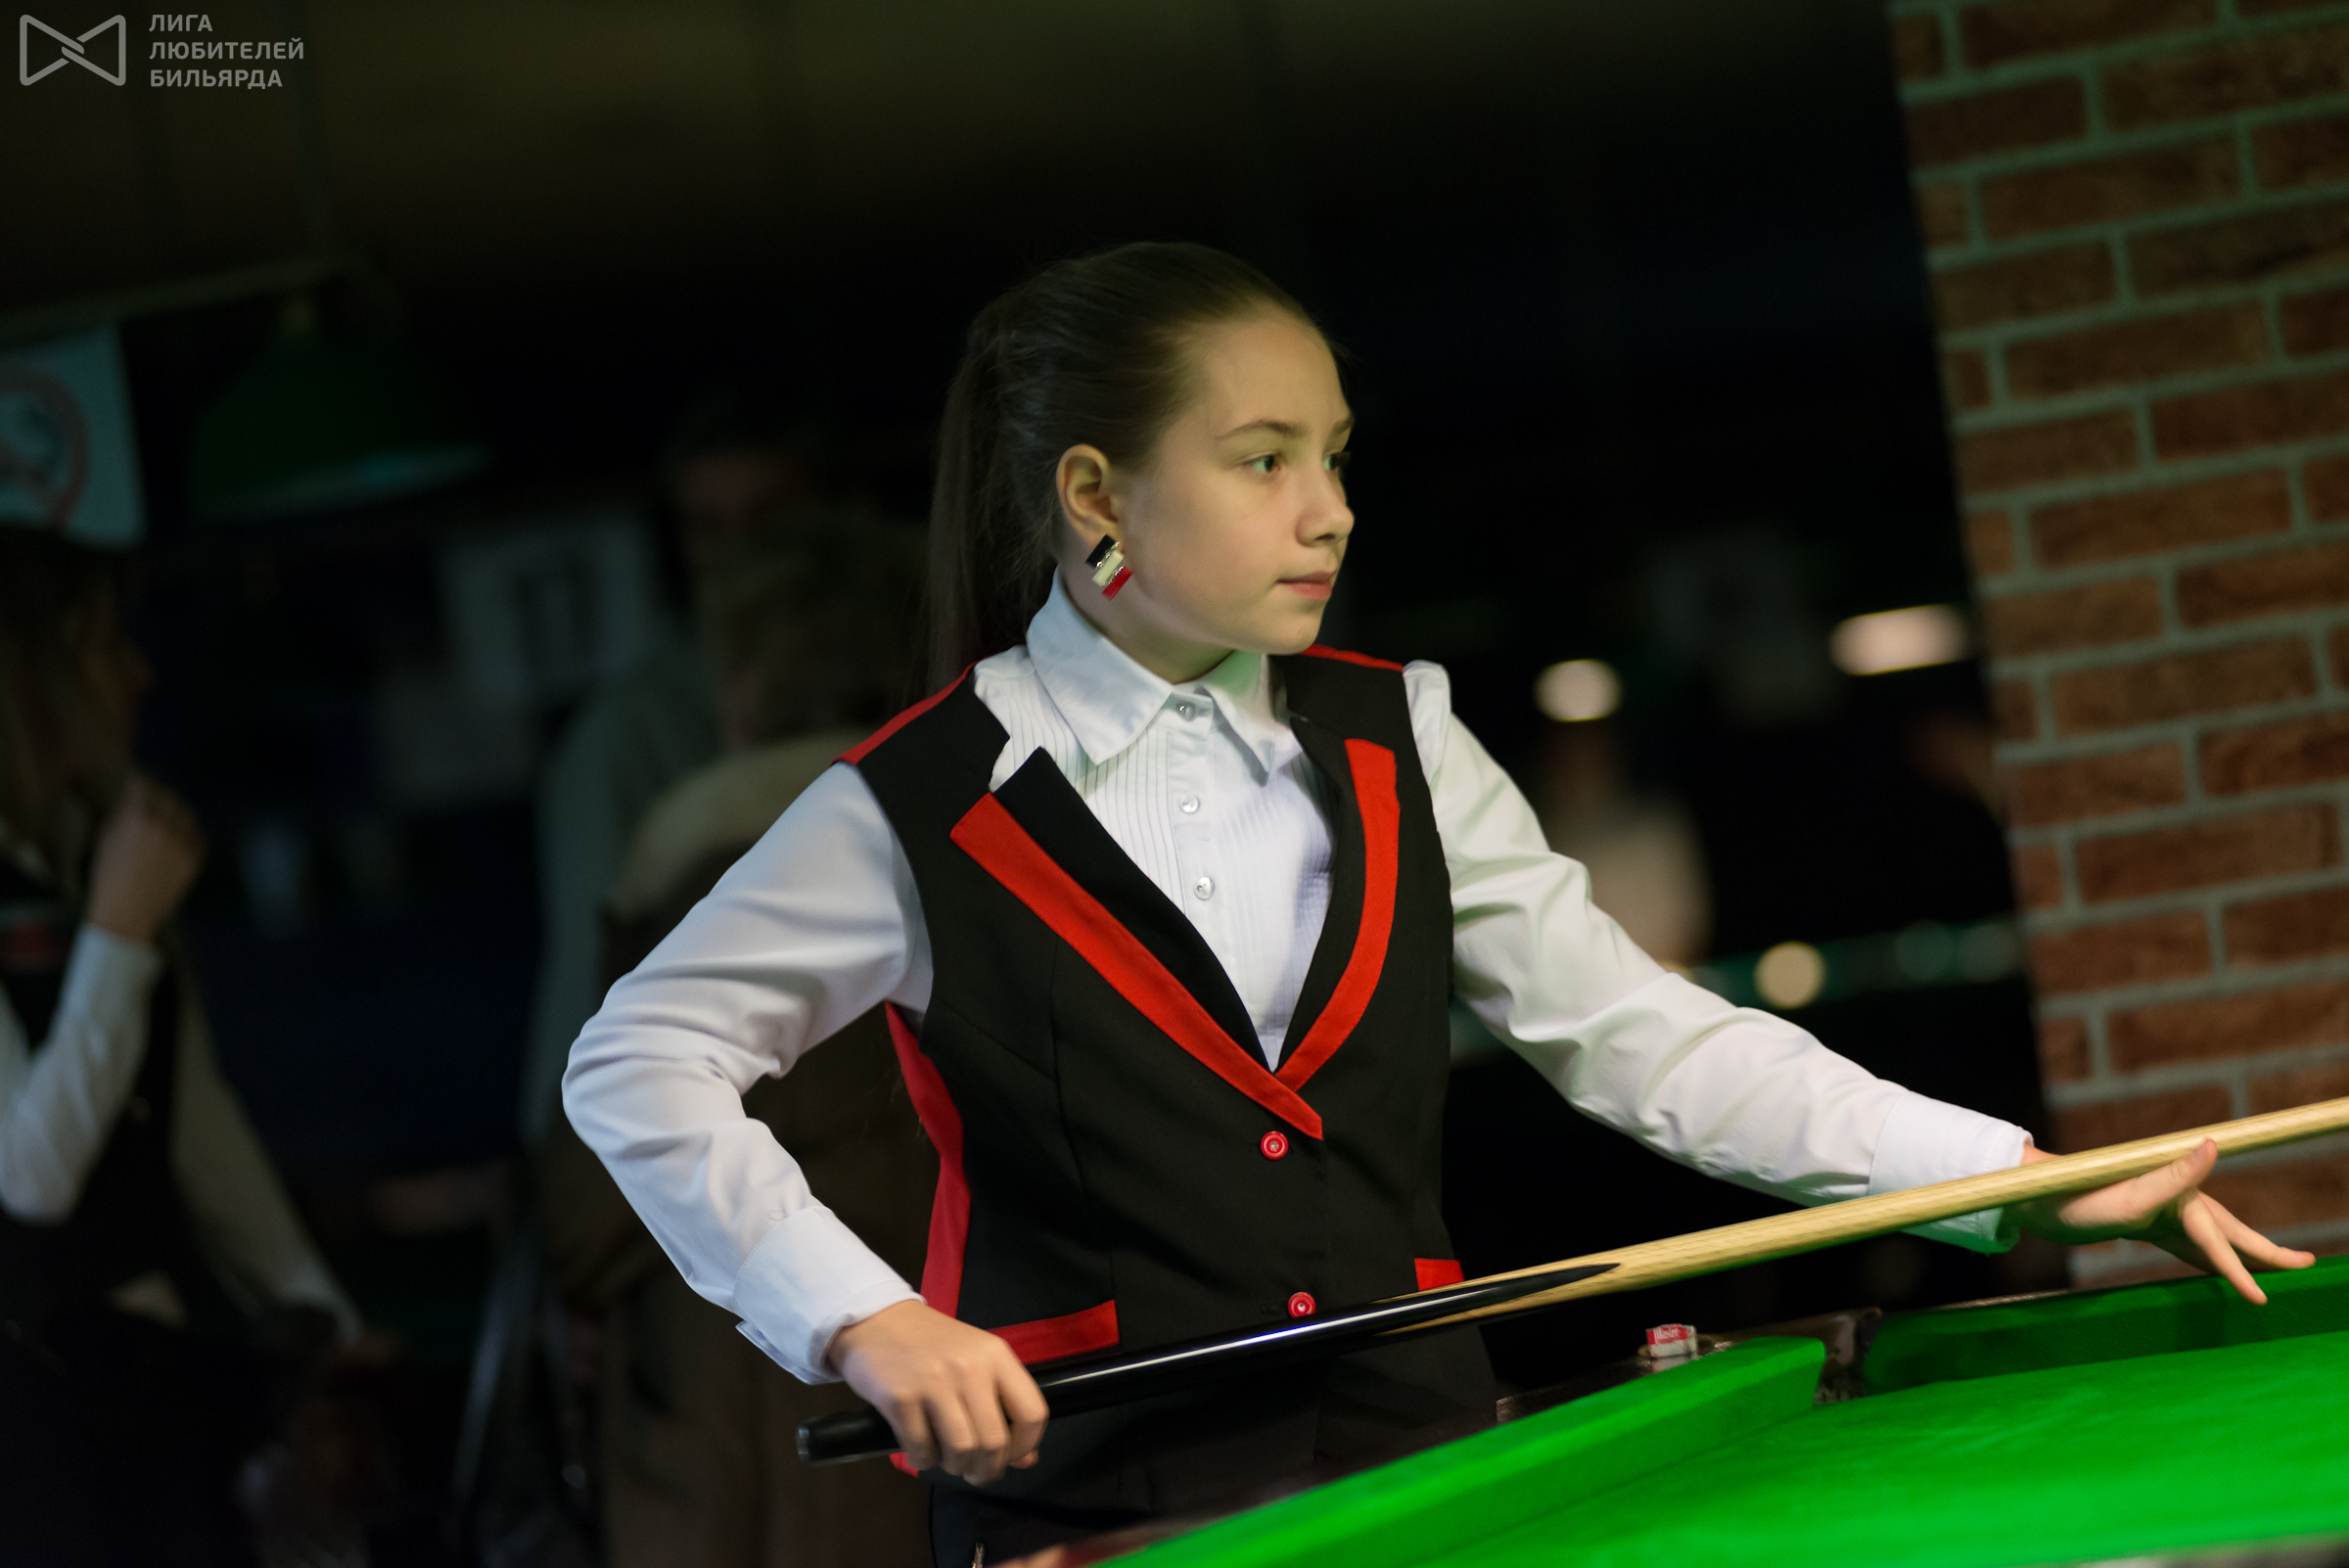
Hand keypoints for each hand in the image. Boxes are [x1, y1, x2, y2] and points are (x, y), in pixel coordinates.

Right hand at [86, 775, 204, 944]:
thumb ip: (120, 816)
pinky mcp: (194, 859)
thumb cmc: (107, 878)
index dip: (142, 781)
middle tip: (156, 796)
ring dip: (177, 812)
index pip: (144, 787)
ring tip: (169, 816)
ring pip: (187, 815)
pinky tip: (180, 837)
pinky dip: (189, 833)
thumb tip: (130, 801)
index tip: (140, 780)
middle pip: (169, 797)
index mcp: (136, 819)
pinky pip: (197, 837)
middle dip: (160, 794)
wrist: (126, 913)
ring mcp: (182, 843)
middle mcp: (163, 826)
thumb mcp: (104, 841)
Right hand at [827, 1300, 1048, 1484]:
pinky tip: (920, 1450)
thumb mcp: (976, 1361)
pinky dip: (923, 1460)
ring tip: (947, 1459)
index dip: (1025, 1446)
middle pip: (994, 1442)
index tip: (1009, 1456)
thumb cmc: (933, 1344)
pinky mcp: (900, 1398)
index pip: (1033, 1414)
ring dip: (955, 1467)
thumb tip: (1027, 1461)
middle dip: (986, 1469)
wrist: (878, 1319)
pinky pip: (922, 1450)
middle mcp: (970, 1368)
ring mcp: (934, 1382)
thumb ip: (1004, 1405)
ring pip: (961, 1451)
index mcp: (996, 1356)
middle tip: (975, 1472)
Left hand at [2016, 1138, 2314, 1302]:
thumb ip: (2174, 1175)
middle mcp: (2176, 1201)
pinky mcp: (2147, 1223)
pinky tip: (2218, 1267)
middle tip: (2308, 1264)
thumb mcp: (2127, 1195)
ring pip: (2214, 1239)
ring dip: (2244, 1255)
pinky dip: (2210, 1257)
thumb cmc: (2078, 1199)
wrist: (2037, 1197)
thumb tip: (2213, 1143)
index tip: (2263, 1300)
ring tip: (2274, 1267)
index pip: (2219, 1240)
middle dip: (2269, 1252)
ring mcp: (2163, 1213)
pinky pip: (2189, 1245)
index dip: (2242, 1270)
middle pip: (2232, 1232)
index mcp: (2178, 1197)